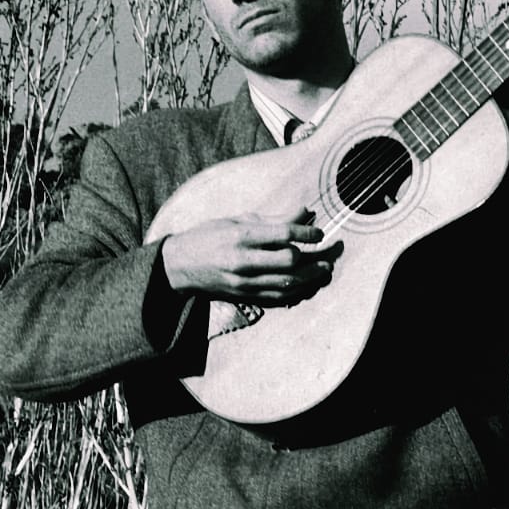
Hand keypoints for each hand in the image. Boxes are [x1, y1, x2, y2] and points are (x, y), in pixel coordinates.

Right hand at [159, 207, 340, 306]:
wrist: (180, 266)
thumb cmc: (208, 237)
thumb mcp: (236, 220)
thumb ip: (272, 219)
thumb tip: (304, 212)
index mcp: (240, 236)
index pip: (283, 234)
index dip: (307, 233)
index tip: (319, 233)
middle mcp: (243, 261)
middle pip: (289, 261)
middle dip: (313, 257)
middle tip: (328, 253)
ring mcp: (244, 282)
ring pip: (287, 283)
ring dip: (310, 277)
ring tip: (324, 270)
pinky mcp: (244, 296)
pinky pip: (277, 297)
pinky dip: (296, 291)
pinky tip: (307, 284)